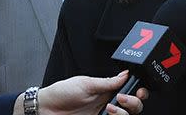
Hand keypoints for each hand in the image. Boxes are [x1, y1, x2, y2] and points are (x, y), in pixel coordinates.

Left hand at [13, 70, 148, 114]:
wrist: (45, 108)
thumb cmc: (62, 93)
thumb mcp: (86, 83)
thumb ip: (108, 82)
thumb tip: (125, 74)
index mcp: (107, 91)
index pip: (130, 91)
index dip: (139, 92)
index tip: (139, 90)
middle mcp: (108, 105)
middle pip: (133, 107)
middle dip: (134, 102)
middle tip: (124, 98)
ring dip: (123, 112)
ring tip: (111, 107)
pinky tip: (108, 114)